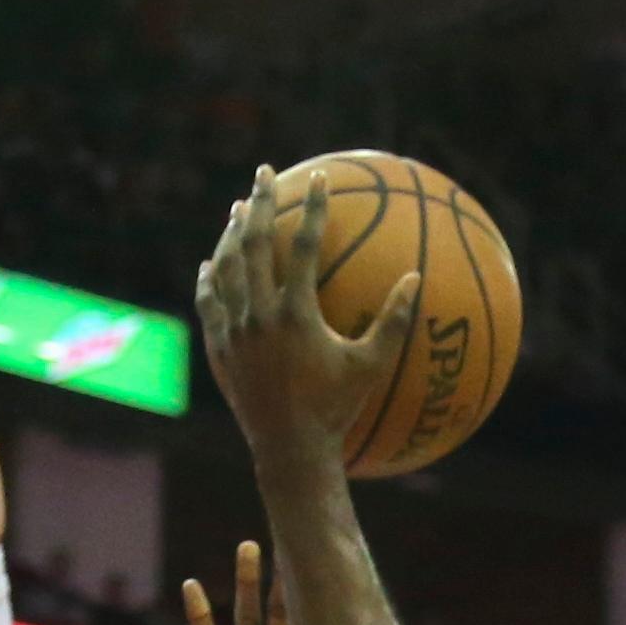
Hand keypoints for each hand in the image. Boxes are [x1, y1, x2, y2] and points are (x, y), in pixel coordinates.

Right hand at [183, 542, 318, 624]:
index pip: (312, 620)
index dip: (315, 589)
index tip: (323, 553)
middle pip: (279, 610)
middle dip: (284, 575)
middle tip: (290, 534)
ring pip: (246, 617)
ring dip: (247, 582)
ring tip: (250, 546)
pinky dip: (200, 615)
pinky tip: (193, 586)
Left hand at [195, 164, 419, 474]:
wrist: (289, 451)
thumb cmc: (336, 410)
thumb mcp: (371, 366)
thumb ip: (395, 321)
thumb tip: (416, 278)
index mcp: (295, 314)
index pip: (302, 245)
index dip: (312, 208)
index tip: (317, 178)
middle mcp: (258, 316)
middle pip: (253, 245)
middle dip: (260, 203)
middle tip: (263, 173)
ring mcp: (234, 333)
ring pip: (225, 269)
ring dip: (231, 235)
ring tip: (238, 210)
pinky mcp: (219, 351)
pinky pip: (209, 305)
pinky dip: (209, 281)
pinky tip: (210, 264)